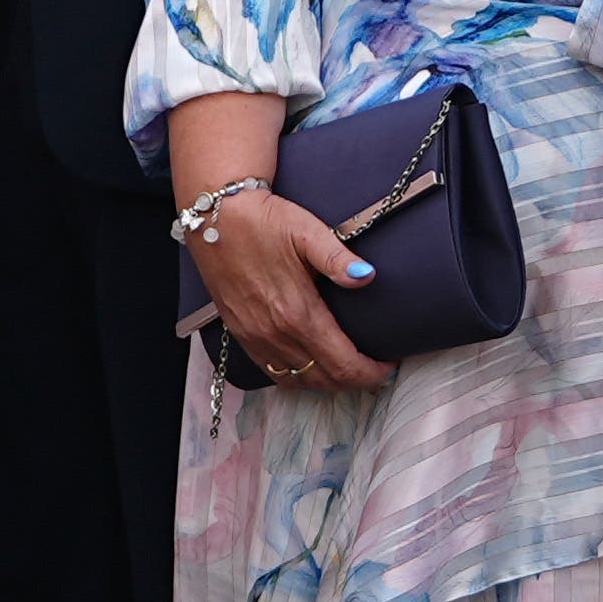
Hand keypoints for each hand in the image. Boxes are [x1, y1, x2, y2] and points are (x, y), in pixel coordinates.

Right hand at [184, 185, 392, 392]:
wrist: (214, 218)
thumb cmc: (261, 221)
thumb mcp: (306, 231)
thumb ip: (337, 258)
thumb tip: (367, 275)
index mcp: (297, 312)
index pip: (343, 363)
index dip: (370, 373)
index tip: (388, 367)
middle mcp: (274, 333)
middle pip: (325, 379)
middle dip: (356, 381)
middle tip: (376, 372)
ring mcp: (254, 337)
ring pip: (299, 382)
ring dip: (328, 383)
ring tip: (349, 372)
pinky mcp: (240, 334)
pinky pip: (273, 373)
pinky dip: (299, 379)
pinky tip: (311, 368)